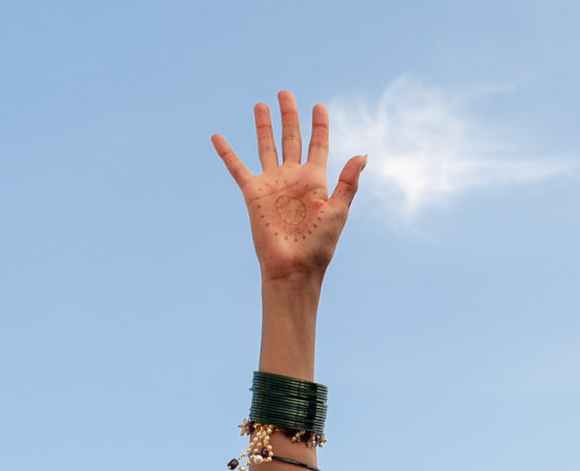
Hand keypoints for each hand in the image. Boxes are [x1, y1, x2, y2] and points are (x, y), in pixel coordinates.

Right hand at [211, 91, 365, 284]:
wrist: (294, 268)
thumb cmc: (319, 245)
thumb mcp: (338, 211)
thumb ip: (348, 182)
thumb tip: (363, 154)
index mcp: (316, 181)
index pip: (318, 145)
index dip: (319, 125)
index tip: (318, 106)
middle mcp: (293, 179)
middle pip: (291, 139)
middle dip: (289, 117)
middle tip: (286, 93)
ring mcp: (272, 184)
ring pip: (266, 147)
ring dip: (264, 126)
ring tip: (261, 104)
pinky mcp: (253, 194)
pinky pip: (237, 167)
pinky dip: (227, 152)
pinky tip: (217, 136)